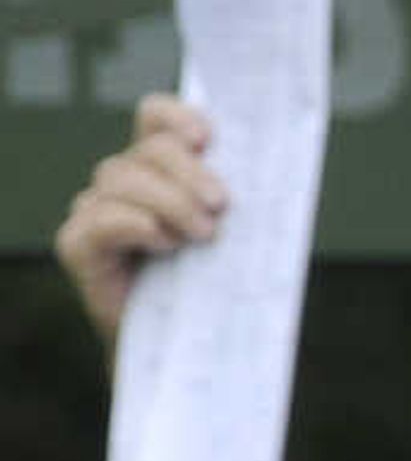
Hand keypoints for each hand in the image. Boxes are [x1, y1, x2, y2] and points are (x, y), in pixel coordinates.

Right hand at [54, 94, 225, 341]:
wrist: (187, 343)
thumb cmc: (218, 280)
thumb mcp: (241, 231)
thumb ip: (246, 197)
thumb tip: (281, 169)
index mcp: (164, 167)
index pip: (155, 117)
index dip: (177, 116)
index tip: (207, 139)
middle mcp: (126, 182)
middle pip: (148, 151)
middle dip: (188, 172)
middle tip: (221, 206)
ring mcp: (97, 212)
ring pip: (121, 180)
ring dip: (168, 202)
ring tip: (202, 235)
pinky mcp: (79, 247)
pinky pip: (97, 221)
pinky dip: (131, 223)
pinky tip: (162, 241)